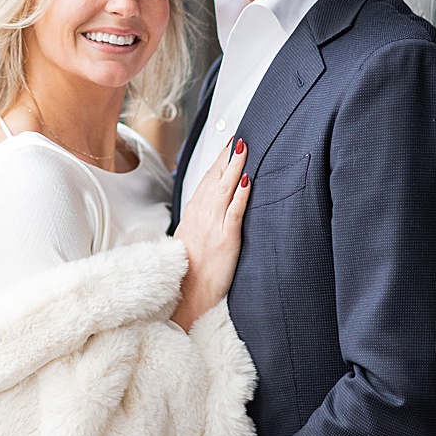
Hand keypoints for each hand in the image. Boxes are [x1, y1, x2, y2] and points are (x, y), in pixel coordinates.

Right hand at [173, 139, 248, 331]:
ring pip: (224, 190)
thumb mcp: (189, 239)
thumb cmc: (189, 271)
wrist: (188, 297)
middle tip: (238, 138)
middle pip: (215, 179)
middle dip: (227, 157)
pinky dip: (240, 196)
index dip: (218, 161)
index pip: (206, 180)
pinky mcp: (226, 240)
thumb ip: (201, 219)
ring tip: (243, 149)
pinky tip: (247, 181)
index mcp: (193, 215)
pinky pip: (234, 213)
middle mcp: (201, 217)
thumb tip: (209, 205)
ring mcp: (213, 227)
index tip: (227, 144)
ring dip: (234, 167)